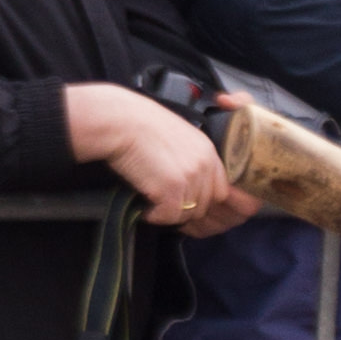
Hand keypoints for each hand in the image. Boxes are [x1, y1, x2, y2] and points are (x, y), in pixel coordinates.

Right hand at [68, 83, 258, 232]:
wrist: (121, 123)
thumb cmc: (138, 126)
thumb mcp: (175, 138)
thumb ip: (188, 159)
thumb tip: (183, 184)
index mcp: (208, 151)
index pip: (219, 190)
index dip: (199, 200)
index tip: (179, 201)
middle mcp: (204, 165)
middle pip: (204, 206)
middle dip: (182, 209)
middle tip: (160, 204)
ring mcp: (191, 177)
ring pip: (186, 214)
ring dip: (166, 212)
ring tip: (148, 200)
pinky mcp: (172, 189)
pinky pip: (168, 217)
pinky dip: (153, 215)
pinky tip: (142, 203)